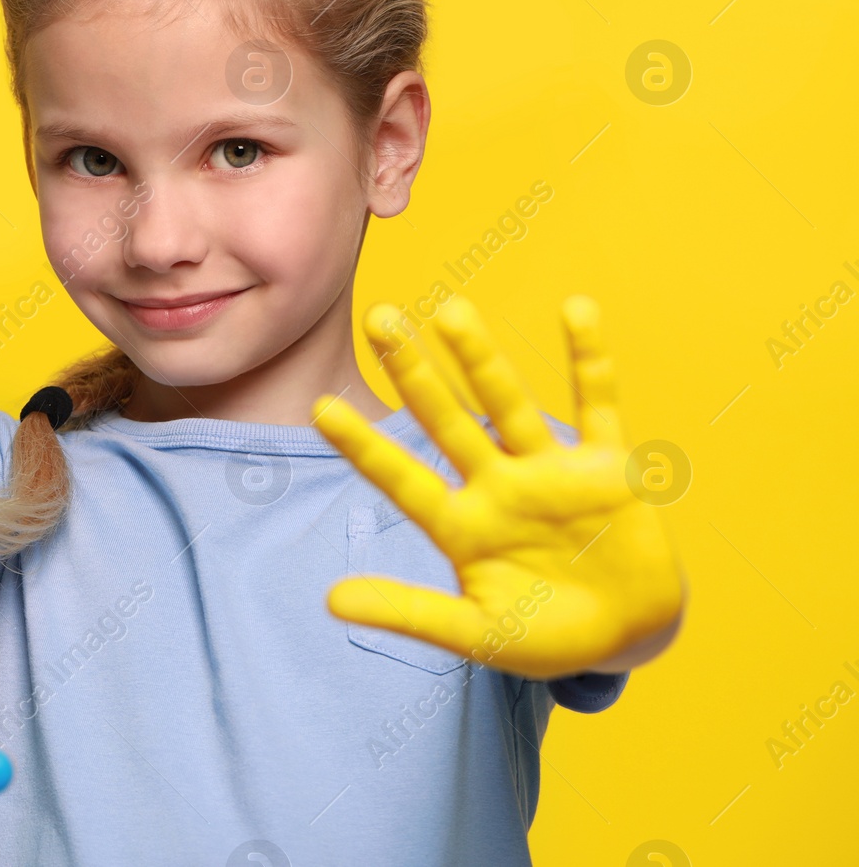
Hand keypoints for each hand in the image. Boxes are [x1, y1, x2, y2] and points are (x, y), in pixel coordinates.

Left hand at [312, 294, 684, 678]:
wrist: (627, 638)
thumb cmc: (543, 637)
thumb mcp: (475, 632)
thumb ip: (409, 612)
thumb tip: (330, 602)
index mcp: (460, 524)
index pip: (401, 478)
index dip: (364, 445)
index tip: (320, 407)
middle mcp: (498, 485)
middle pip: (447, 422)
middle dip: (414, 372)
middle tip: (378, 317)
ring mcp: (551, 472)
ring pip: (510, 405)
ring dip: (483, 361)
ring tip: (452, 311)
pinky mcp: (609, 469)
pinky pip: (599, 406)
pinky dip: (590, 361)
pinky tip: (576, 310)